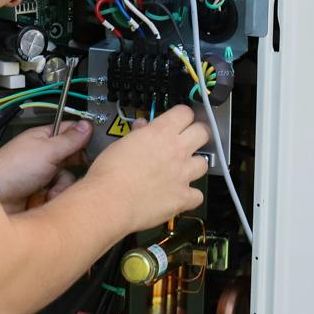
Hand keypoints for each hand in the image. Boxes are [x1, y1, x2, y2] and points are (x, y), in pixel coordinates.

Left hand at [0, 121, 92, 212]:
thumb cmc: (12, 168)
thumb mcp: (46, 151)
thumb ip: (69, 139)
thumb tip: (87, 125)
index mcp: (45, 139)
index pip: (72, 134)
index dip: (84, 140)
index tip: (93, 149)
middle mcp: (45, 157)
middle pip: (73, 160)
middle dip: (71, 169)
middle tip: (66, 172)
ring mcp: (44, 176)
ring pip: (68, 180)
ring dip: (60, 187)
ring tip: (49, 190)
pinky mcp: (43, 194)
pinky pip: (61, 195)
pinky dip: (54, 197)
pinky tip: (44, 198)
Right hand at [86, 105, 209, 231]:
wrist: (110, 200)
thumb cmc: (109, 172)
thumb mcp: (120, 143)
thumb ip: (137, 134)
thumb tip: (142, 128)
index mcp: (161, 132)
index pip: (185, 113)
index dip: (182, 116)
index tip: (179, 121)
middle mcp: (177, 150)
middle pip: (203, 133)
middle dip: (198, 135)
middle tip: (189, 141)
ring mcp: (183, 174)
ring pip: (204, 163)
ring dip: (195, 165)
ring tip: (183, 171)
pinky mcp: (183, 197)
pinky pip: (198, 195)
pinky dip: (190, 196)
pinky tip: (180, 196)